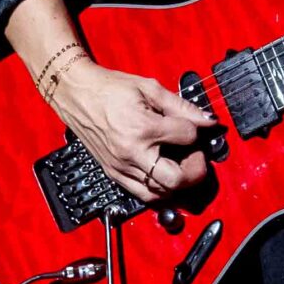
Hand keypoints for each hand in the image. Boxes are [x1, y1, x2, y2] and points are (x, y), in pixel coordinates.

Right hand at [42, 55, 217, 203]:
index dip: (196, 130)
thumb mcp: (149, 88)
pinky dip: (159, 189)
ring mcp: (121, 167)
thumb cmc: (109, 89)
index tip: (194, 125)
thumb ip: (181, 106)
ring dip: (178, 182)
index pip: (186, 137)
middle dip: (195, 170)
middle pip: (176, 179)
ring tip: (181, 164)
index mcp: (143, 128)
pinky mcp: (114, 174)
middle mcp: (132, 153)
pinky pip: (142, 195)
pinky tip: (165, 174)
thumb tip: (207, 120)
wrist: (76, 95)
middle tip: (197, 156)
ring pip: (160, 193)